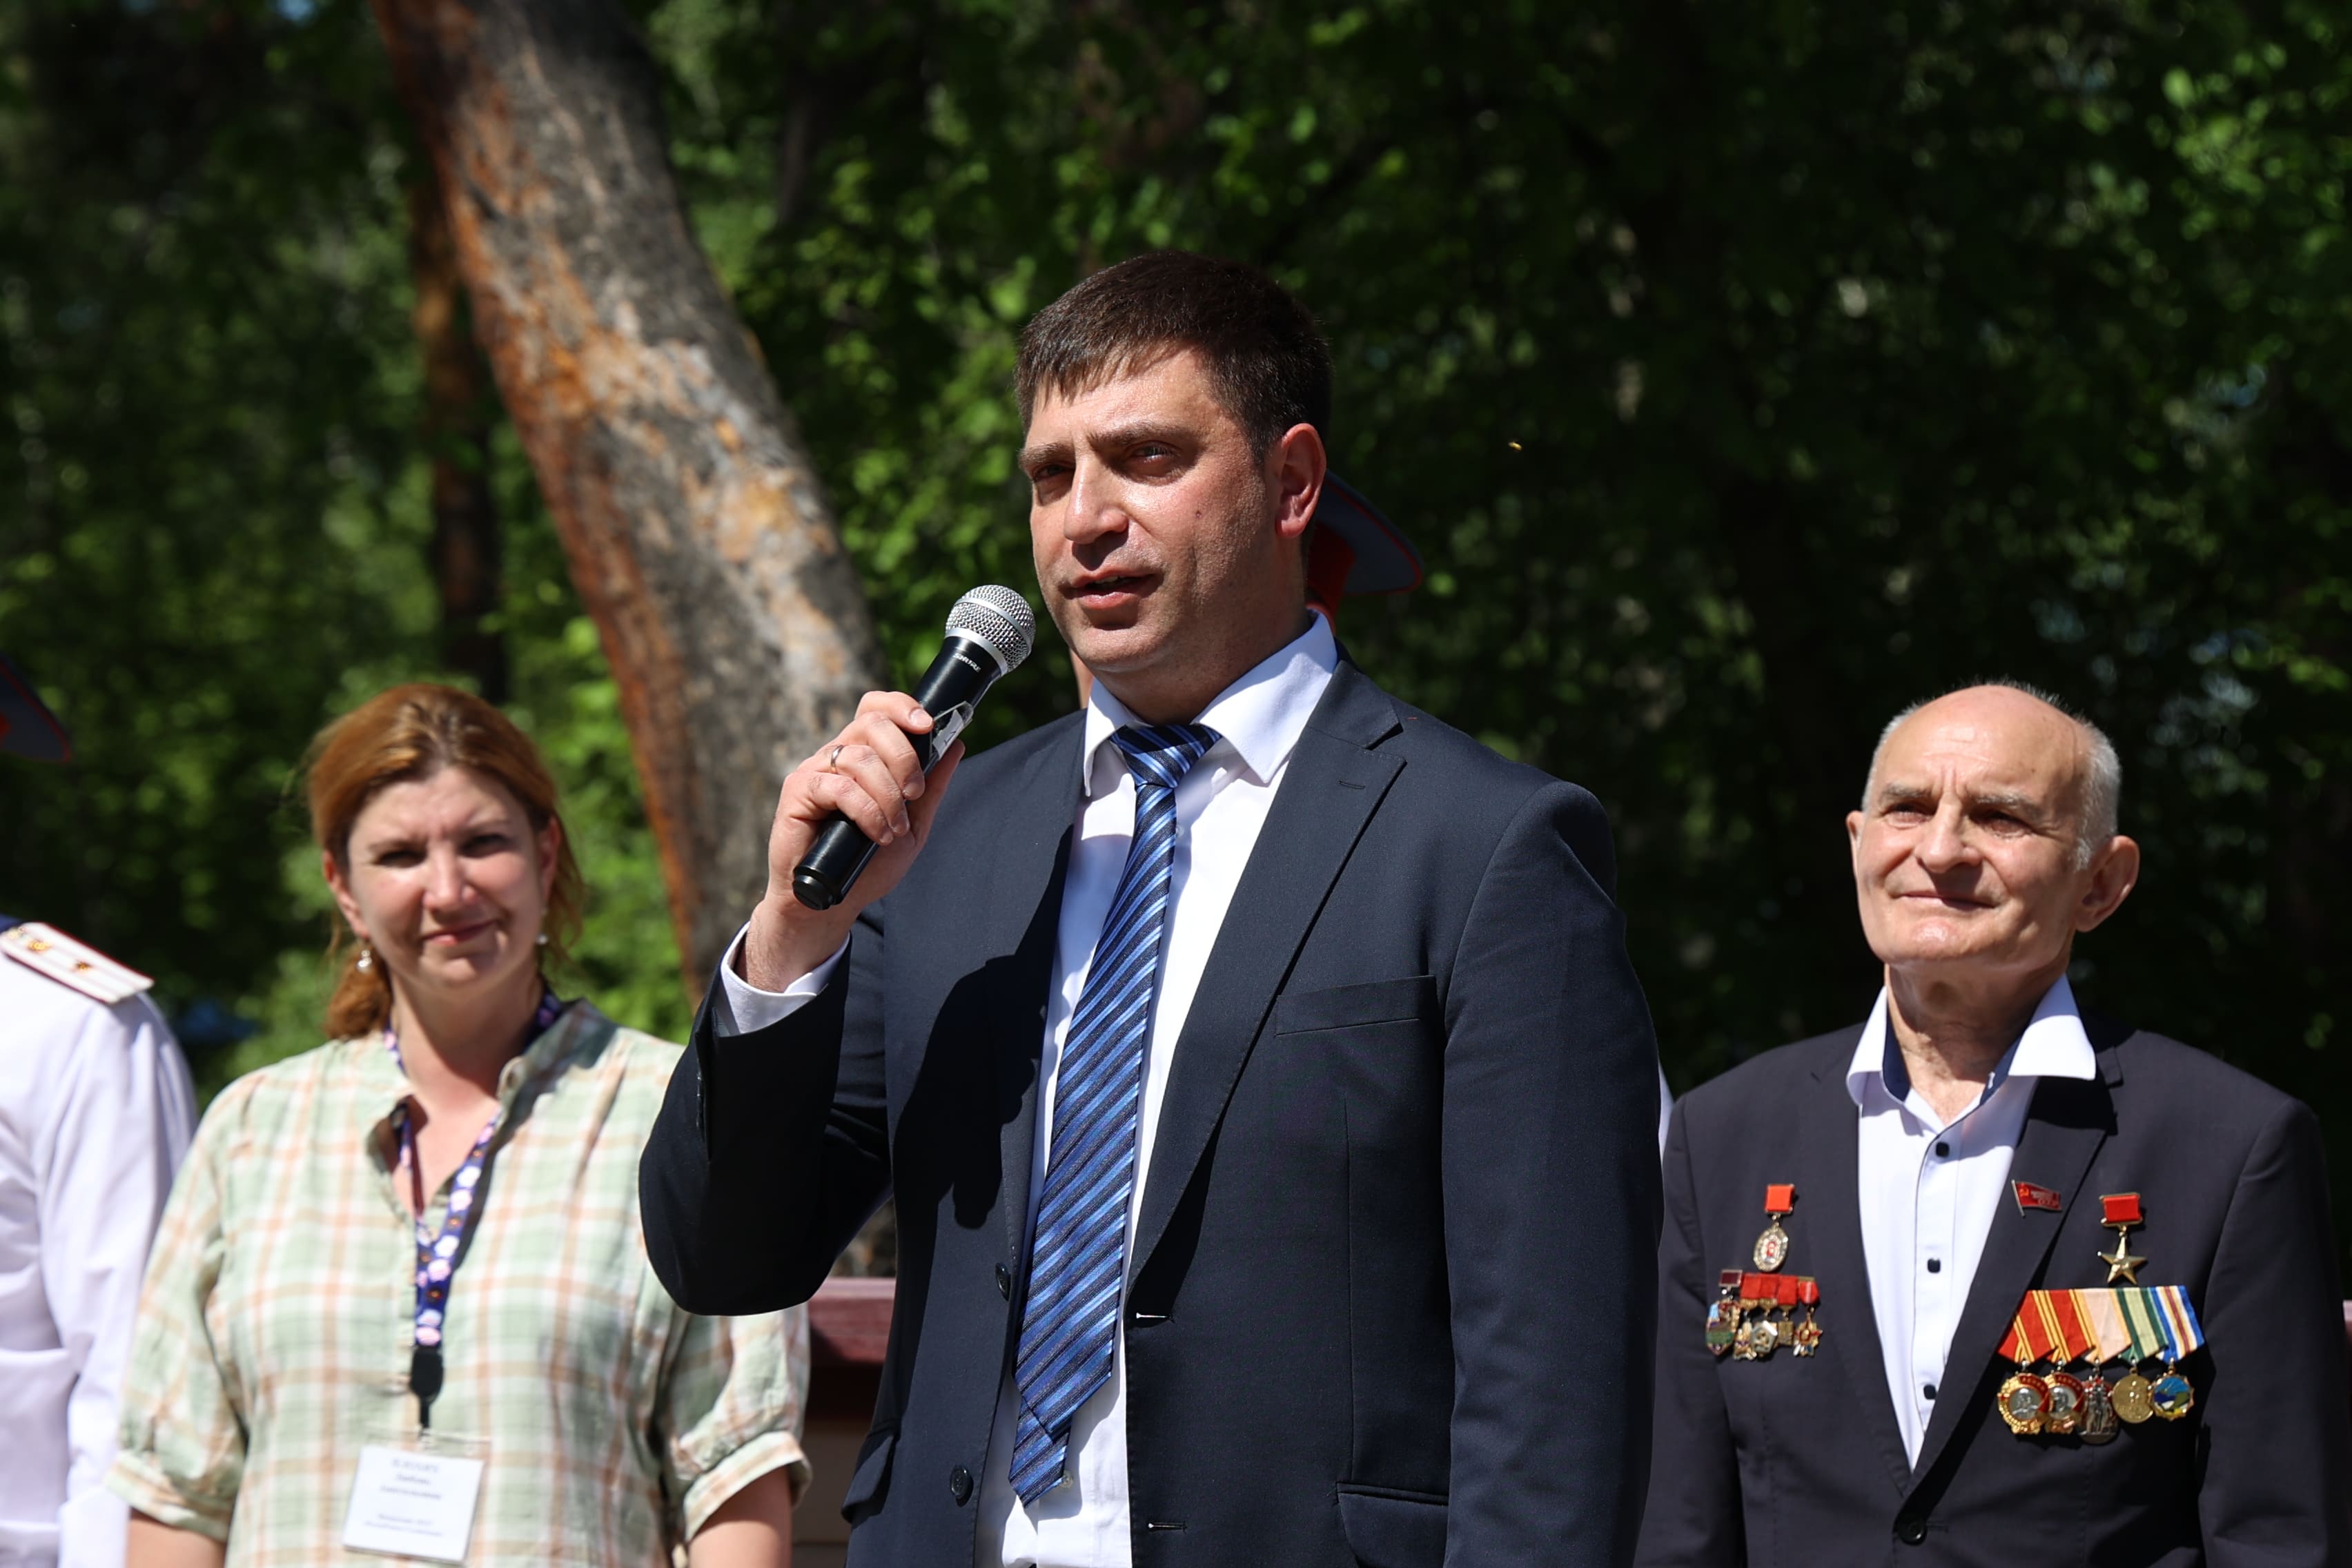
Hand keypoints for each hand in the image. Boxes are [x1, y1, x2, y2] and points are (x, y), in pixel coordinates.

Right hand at [741, 691, 964, 988]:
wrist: (832, 901)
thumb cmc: (868, 862)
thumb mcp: (914, 825)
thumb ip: (933, 786)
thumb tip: (957, 744)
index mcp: (862, 754)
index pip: (876, 708)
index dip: (902, 706)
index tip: (928, 726)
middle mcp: (836, 755)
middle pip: (872, 723)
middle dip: (904, 757)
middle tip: (914, 794)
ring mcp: (814, 770)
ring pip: (860, 757)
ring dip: (888, 795)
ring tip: (894, 829)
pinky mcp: (798, 792)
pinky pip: (839, 786)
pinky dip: (867, 810)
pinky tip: (877, 834)